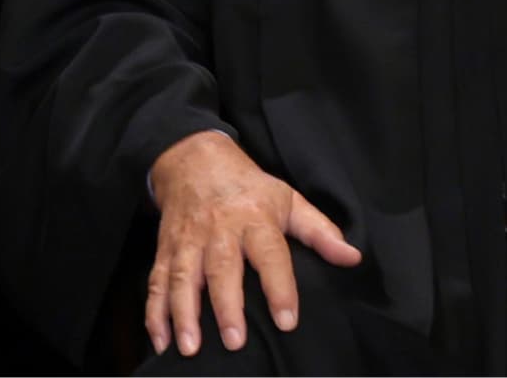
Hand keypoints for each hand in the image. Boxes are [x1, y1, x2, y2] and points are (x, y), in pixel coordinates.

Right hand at [144, 130, 361, 357]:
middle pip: (221, 268)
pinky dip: (154, 313)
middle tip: (235, 341)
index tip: (287, 320)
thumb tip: (352, 257)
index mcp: (254, 218)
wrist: (194, 159)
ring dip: (183, 313)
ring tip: (191, 348)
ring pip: (182, 278)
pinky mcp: (166, 250)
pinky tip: (160, 341)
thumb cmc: (248, 187)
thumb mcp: (288, 199)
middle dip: (226, 305)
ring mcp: (188, 241)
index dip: (279, 286)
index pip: (270, 253)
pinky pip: (156, 281)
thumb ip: (320, 231)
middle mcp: (218, 230)